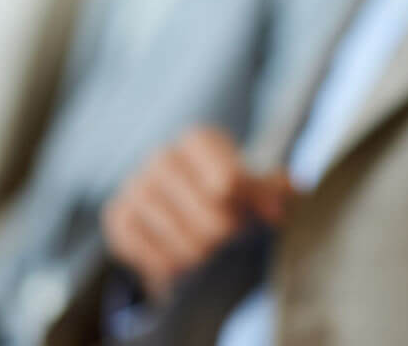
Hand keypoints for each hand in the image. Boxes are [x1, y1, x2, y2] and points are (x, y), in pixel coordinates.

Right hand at [101, 127, 293, 299]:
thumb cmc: (223, 193)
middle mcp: (161, 157)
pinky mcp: (117, 218)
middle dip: (228, 235)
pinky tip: (178, 253)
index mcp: (197, 140)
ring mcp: (134, 187)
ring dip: (204, 255)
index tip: (251, 211)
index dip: (246, 206)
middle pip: (213, 220)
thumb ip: (274, 189)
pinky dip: (175, 267)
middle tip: (228, 232)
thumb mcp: (253, 186)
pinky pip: (156, 260)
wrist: (176, 206)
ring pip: (187, 246)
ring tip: (205, 243)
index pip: (230, 182)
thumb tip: (290, 195)